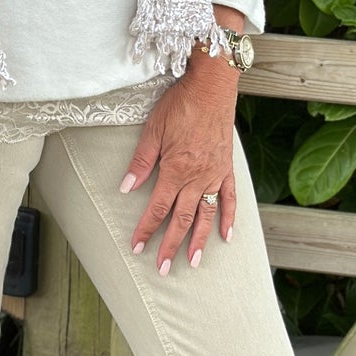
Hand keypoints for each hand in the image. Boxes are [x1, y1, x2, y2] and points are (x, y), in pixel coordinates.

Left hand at [120, 53, 238, 274]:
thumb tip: (125, 188)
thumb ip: (141, 162)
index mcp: (176, 170)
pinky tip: (227, 236)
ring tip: (195, 262)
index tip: (138, 248)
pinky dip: (229, 218)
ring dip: (200, 241)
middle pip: (183, 219)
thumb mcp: (153, 130)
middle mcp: (197, 178)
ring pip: (207, 214)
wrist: (212, 87)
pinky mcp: (227, 168)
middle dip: (171, 245)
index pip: (157, 208)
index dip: (146, 230)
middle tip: (163, 268)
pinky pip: (230, 198)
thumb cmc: (180, 104)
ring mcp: (215, 175)